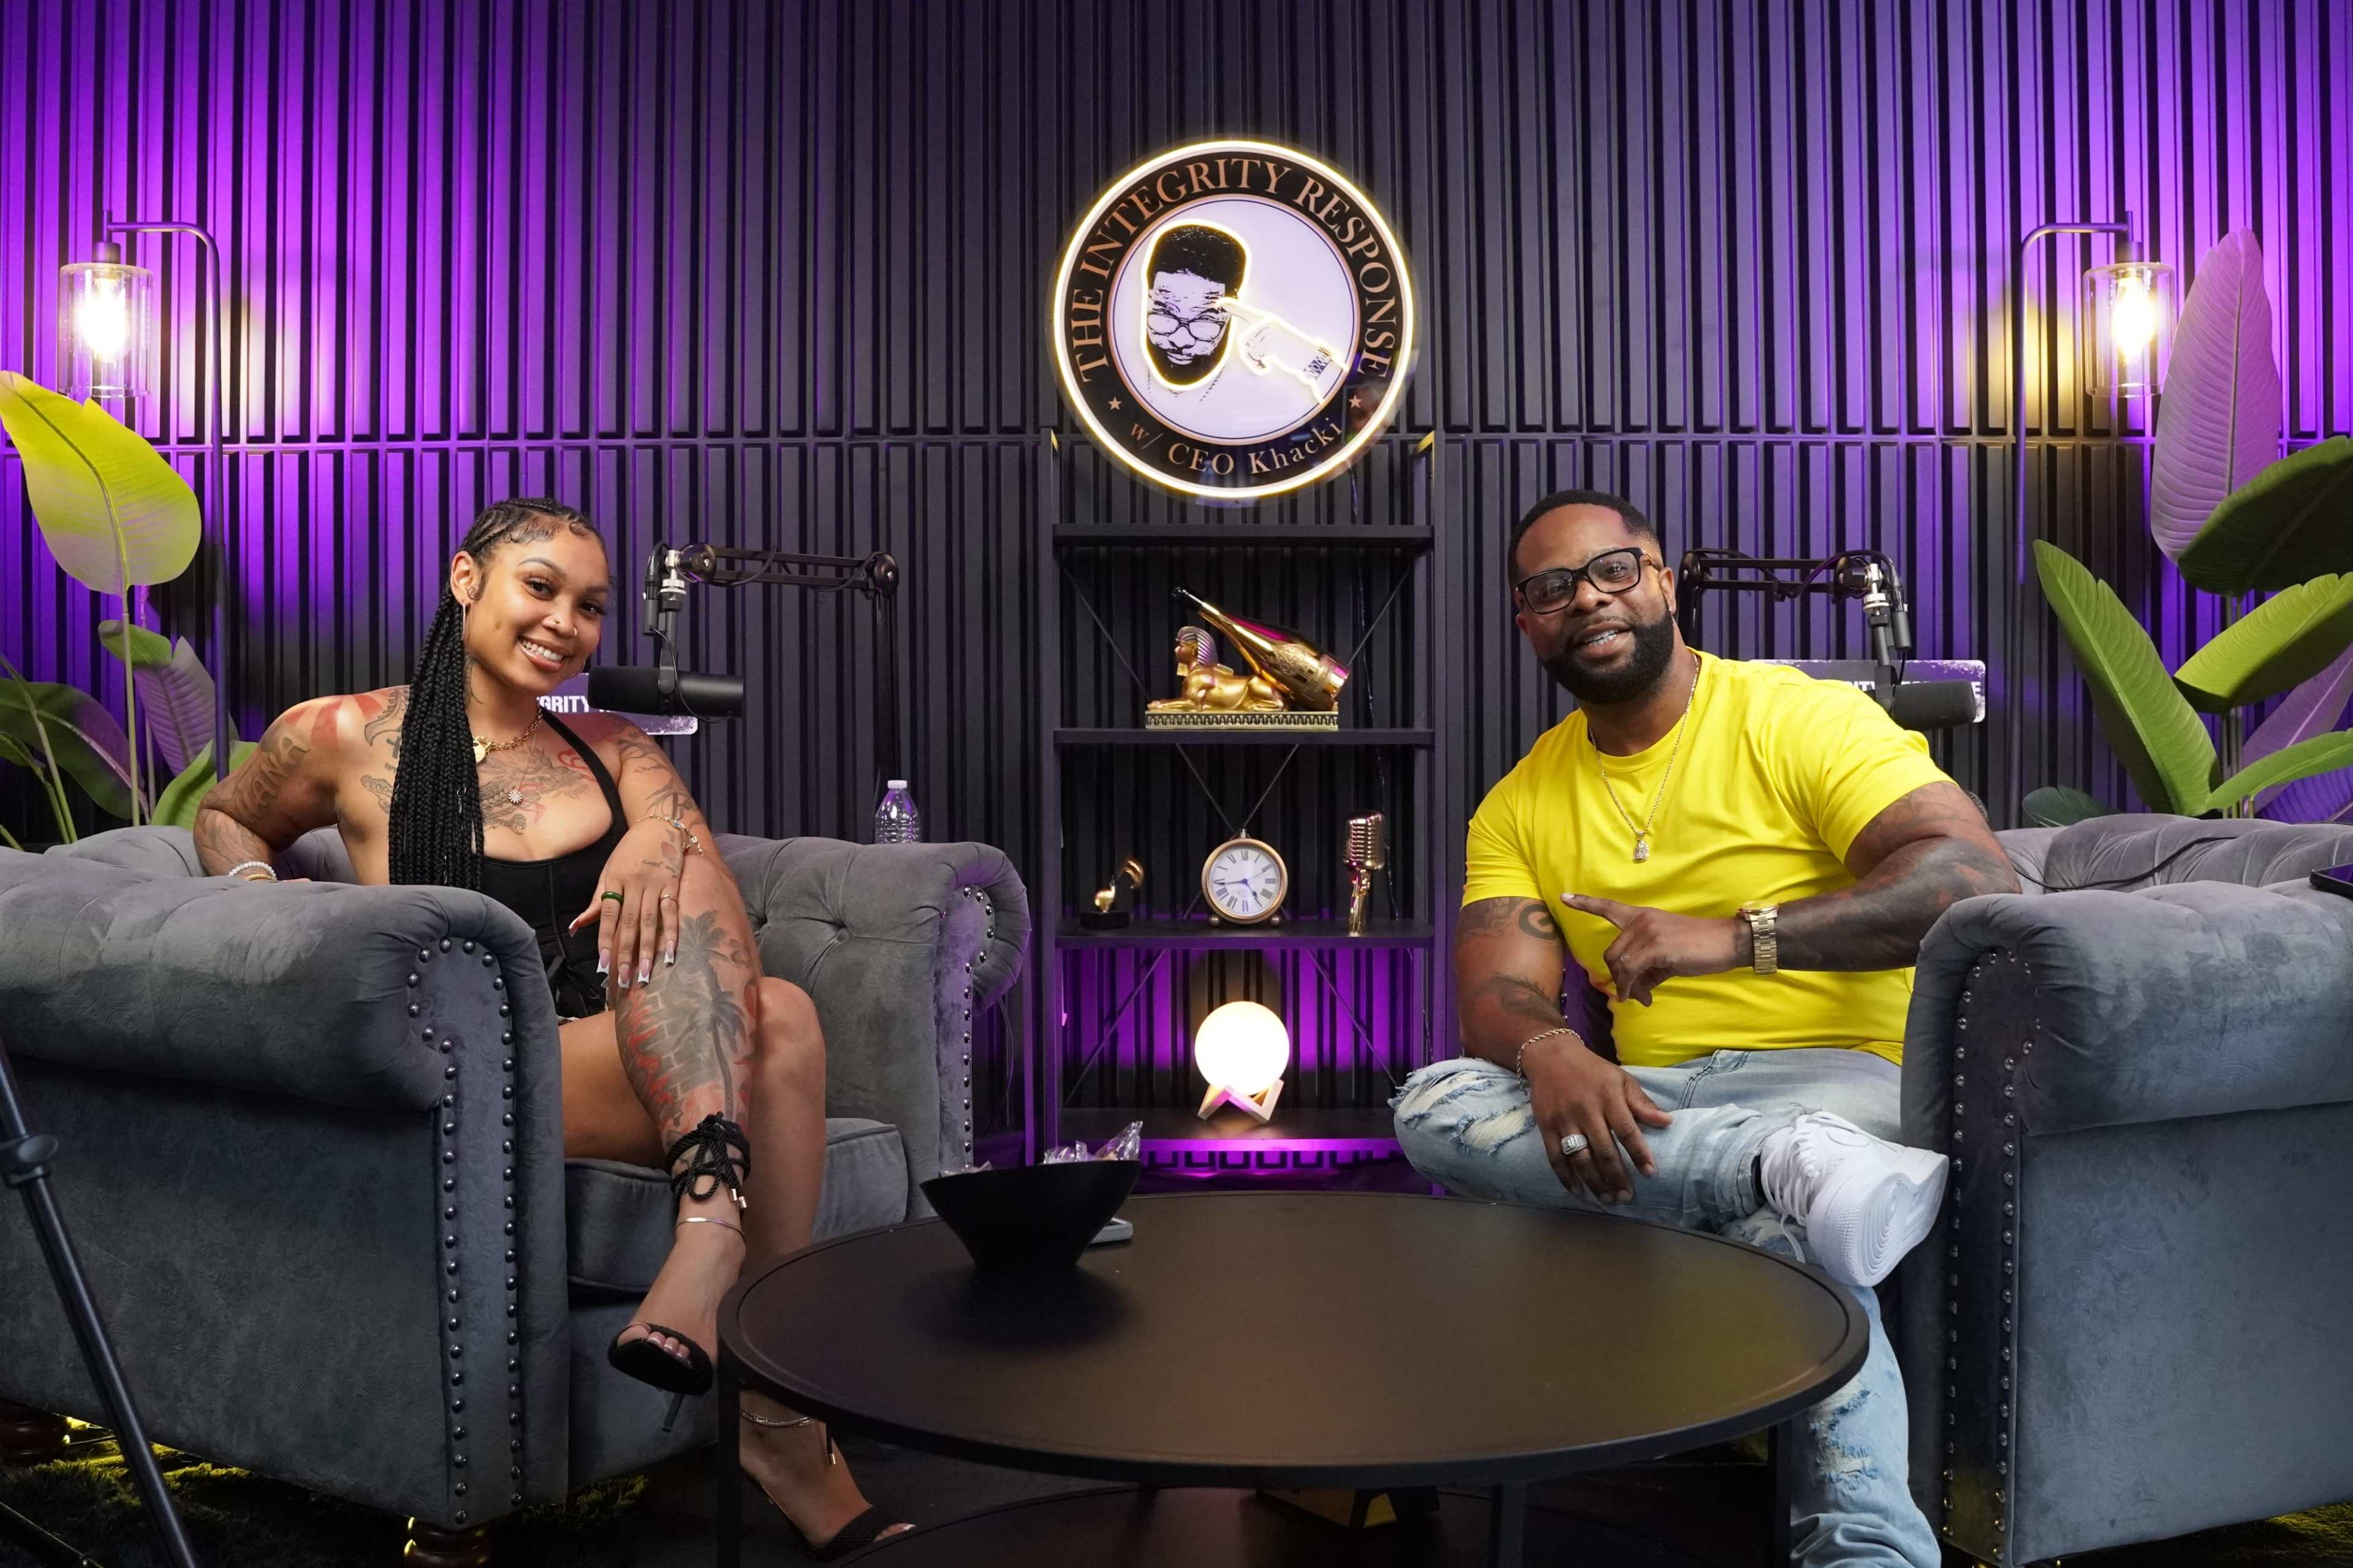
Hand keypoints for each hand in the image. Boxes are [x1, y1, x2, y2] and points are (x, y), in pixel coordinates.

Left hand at [570, 819, 686, 989]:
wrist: (658, 825)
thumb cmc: (629, 852)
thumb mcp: (608, 872)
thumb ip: (596, 902)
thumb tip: (575, 928)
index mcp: (614, 880)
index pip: (608, 915)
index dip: (605, 939)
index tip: (603, 963)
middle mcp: (634, 883)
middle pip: (629, 922)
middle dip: (626, 952)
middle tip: (625, 979)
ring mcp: (655, 884)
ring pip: (650, 921)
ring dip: (648, 949)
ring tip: (646, 973)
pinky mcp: (673, 884)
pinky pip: (672, 912)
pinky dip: (672, 932)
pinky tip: (671, 952)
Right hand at [1520, 1033, 1672, 1202]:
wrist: (1550, 1056)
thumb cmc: (1592, 1070)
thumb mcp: (1621, 1079)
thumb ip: (1642, 1103)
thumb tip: (1667, 1122)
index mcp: (1608, 1097)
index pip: (1627, 1131)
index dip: (1639, 1154)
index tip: (1650, 1173)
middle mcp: (1586, 1110)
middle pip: (1603, 1150)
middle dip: (1617, 1177)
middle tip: (1627, 1196)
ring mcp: (1564, 1120)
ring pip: (1580, 1158)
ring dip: (1594, 1182)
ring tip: (1607, 1199)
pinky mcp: (1546, 1126)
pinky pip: (1555, 1157)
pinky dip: (1565, 1177)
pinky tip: (1578, 1191)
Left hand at [1559, 894, 1742, 1006]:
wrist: (1727, 942)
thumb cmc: (1698, 949)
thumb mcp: (1666, 958)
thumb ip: (1645, 971)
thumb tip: (1630, 993)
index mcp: (1642, 917)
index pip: (1609, 907)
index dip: (1586, 903)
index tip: (1564, 897)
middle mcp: (1641, 920)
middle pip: (1611, 953)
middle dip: (1618, 978)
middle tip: (1632, 995)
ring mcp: (1647, 931)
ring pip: (1619, 964)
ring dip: (1626, 986)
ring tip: (1640, 997)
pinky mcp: (1656, 946)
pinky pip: (1631, 971)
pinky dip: (1631, 988)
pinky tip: (1641, 998)